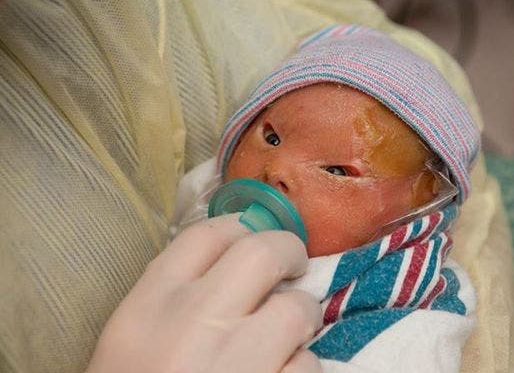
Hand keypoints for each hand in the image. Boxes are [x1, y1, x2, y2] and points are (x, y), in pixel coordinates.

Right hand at [86, 213, 321, 371]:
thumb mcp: (133, 341)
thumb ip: (174, 297)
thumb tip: (232, 255)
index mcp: (147, 307)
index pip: (204, 235)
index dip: (239, 226)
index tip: (254, 234)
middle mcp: (191, 325)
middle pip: (262, 252)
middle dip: (288, 252)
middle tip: (293, 266)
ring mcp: (235, 364)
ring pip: (298, 310)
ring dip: (301, 319)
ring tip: (286, 337)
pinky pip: (309, 366)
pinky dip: (301, 370)